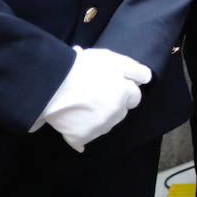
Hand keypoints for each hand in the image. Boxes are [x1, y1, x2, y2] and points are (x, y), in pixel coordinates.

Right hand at [37, 47, 151, 152]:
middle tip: (93, 92)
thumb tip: (146, 79)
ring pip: (105, 124)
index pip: (134, 96)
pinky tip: (73, 122)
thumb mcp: (110, 58)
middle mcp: (115, 114)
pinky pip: (84, 138)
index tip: (110, 84)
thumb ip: (133, 68)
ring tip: (80, 103)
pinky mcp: (81, 138)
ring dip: (98, 116)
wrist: (50, 84)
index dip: (123, 88)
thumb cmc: (80, 67)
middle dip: (112, 103)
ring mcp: (98, 128)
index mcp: (123, 93)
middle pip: (121, 111)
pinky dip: (80, 132)